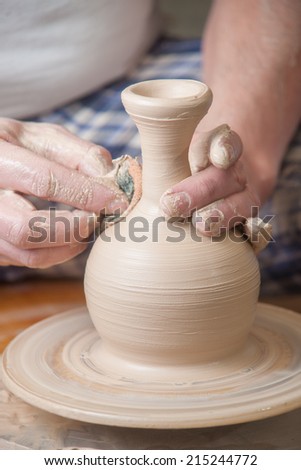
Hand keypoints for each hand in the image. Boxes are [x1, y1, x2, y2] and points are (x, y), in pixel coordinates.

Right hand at [0, 119, 127, 267]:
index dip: (85, 193)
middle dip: (73, 228)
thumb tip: (110, 179)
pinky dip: (57, 252)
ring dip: (68, 246)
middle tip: (98, 220)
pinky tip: (71, 236)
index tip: (115, 200)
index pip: (42, 181)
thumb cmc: (17, 148)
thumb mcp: (44, 138)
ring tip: (88, 227)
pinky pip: (27, 260)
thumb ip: (79, 154)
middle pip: (26, 229)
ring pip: (27, 254)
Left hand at [160, 124, 258, 235]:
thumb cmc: (184, 171)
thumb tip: (110, 172)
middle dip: (200, 190)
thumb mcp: (172, 156)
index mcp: (215, 149)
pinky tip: (247, 237)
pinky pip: (257, 230)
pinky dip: (255, 234)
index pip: (222, 141)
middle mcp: (233, 172)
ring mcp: (244, 198)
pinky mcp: (250, 223)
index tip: (208, 158)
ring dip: (223, 213)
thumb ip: (152, 161)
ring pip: (241, 203)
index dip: (219, 147)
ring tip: (202, 225)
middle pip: (224, 177)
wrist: (222, 185)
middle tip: (172, 206)